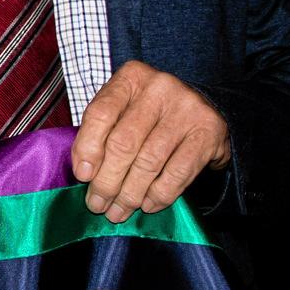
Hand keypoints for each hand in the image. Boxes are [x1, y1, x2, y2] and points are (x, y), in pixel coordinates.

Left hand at [71, 61, 230, 222]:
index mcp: (131, 77)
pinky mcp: (208, 132)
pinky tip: (147, 205)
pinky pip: (178, 172)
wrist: (204, 107)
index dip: (87, 147)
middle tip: (97, 205)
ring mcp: (186, 109)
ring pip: (149, 162)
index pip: (101, 113)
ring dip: (130, 194)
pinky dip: (159, 195)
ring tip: (118, 211)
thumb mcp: (123, 109)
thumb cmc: (150, 113)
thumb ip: (100, 131)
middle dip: (107, 181)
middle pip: (124, 142)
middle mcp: (159, 88)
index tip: (82, 176)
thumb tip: (84, 173)